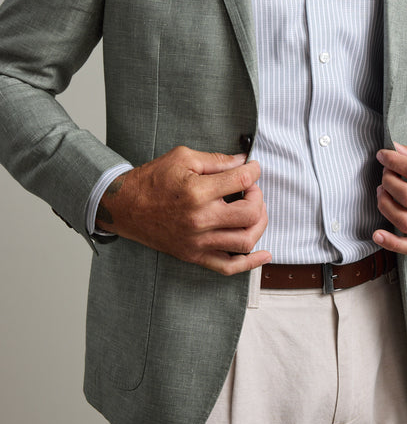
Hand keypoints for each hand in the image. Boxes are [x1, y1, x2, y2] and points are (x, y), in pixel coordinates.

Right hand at [96, 146, 270, 274]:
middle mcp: (200, 220)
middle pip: (250, 213)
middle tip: (251, 189)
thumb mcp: (182, 157)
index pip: (242, 181)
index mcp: (198, 192)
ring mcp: (198, 242)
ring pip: (245, 241)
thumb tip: (243, 161)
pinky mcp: (194, 255)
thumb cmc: (152, 179)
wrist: (125, 206)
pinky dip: (250, 263)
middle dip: (258, 197)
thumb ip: (216, 160)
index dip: (254, 171)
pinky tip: (264, 255)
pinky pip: (228, 266)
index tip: (253, 167)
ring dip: (259, 224)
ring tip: (255, 211)